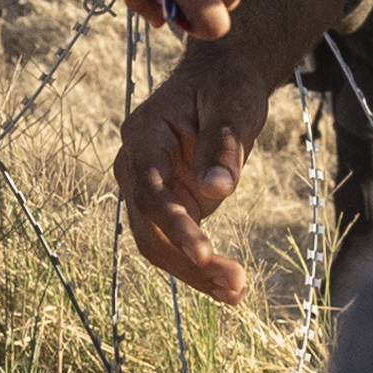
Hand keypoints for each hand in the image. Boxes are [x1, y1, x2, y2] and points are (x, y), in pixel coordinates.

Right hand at [116, 56, 271, 305]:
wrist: (221, 80)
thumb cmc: (225, 85)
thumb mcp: (233, 104)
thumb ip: (223, 144)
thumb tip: (217, 190)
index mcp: (143, 136)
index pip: (150, 190)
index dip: (174, 224)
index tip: (204, 252)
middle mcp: (136, 167)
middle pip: (148, 228)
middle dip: (186, 261)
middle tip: (233, 283)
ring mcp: (150, 190)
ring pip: (158, 244)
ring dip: (194, 273)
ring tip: (236, 292)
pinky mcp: (169, 206)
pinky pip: (177, 244)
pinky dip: (201, 267)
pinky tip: (229, 288)